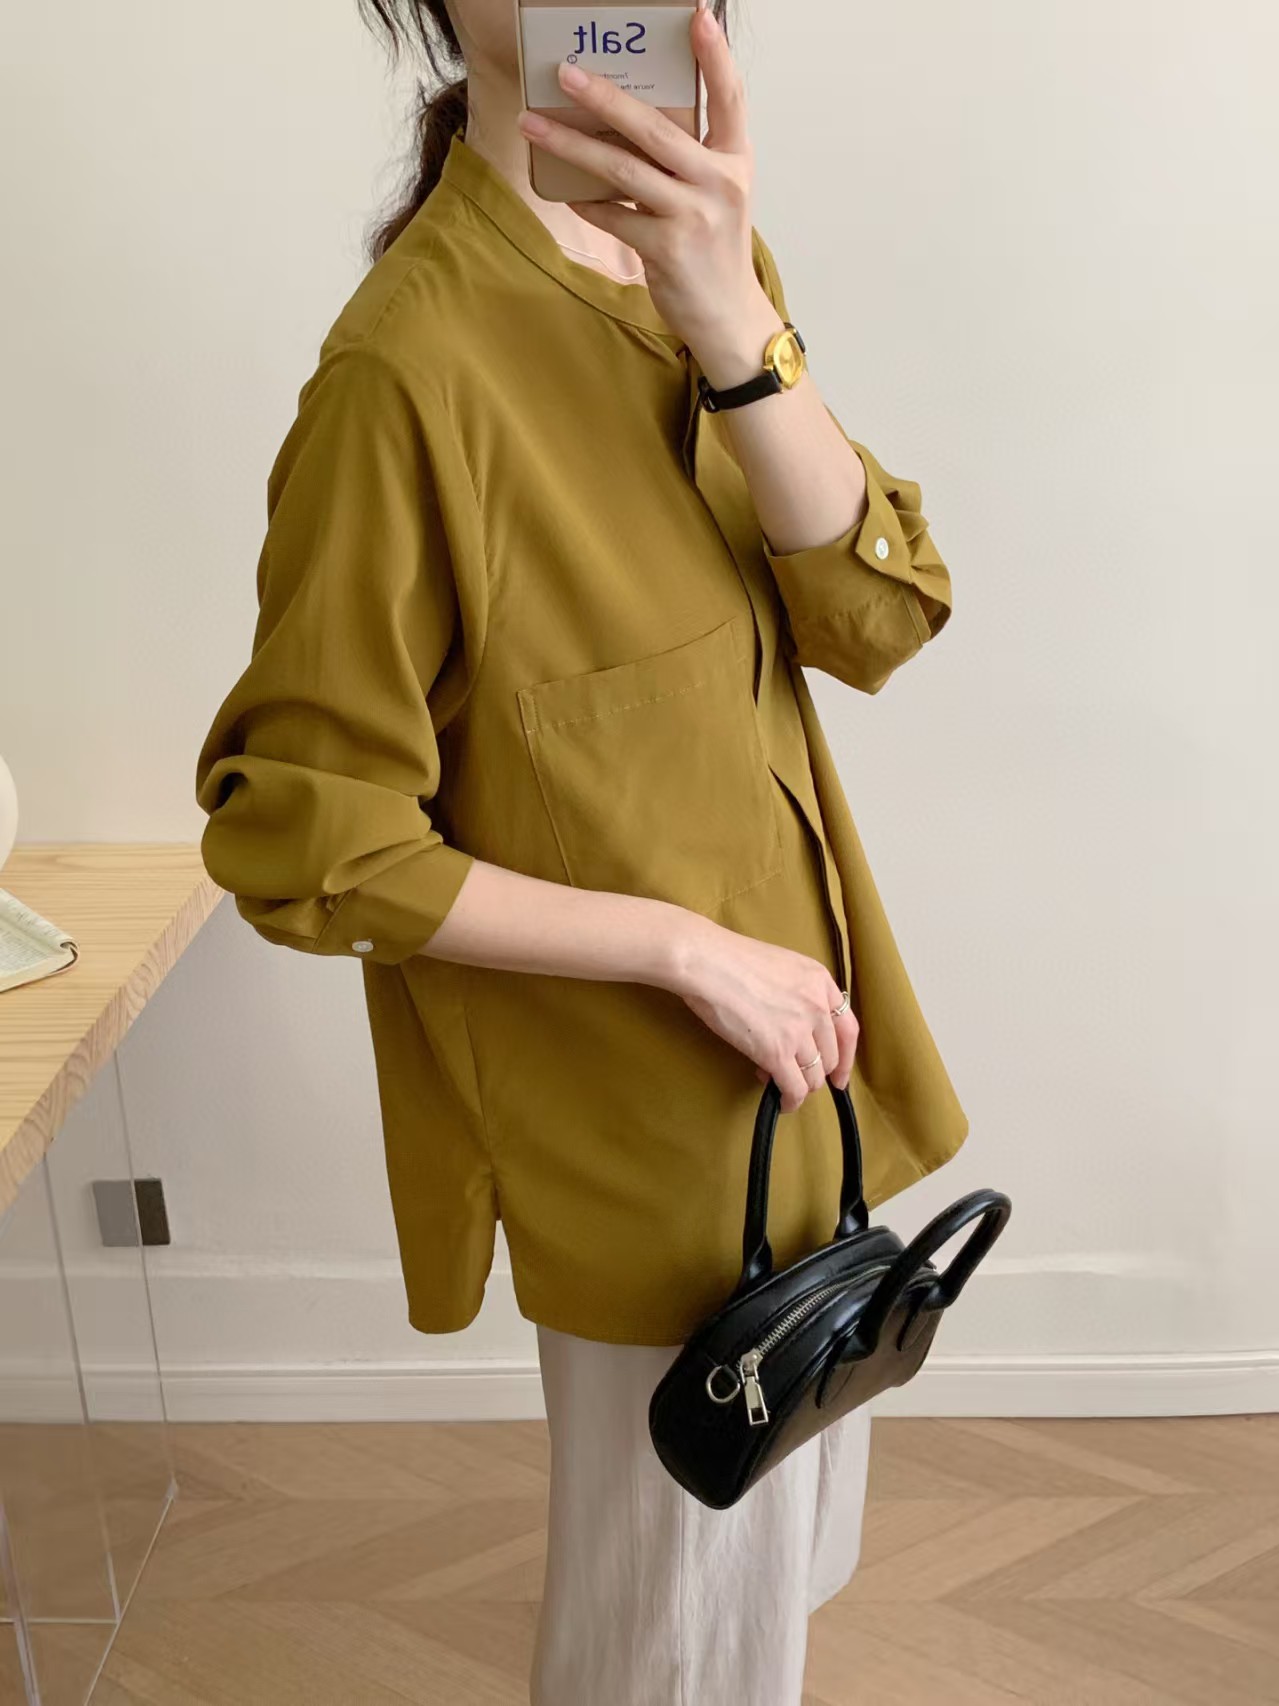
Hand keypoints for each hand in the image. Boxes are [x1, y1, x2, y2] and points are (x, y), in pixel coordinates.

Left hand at [515, 5, 776, 363]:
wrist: (729, 316)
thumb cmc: (715, 247)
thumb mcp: (718, 193)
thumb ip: (691, 156)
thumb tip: (629, 120)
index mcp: (735, 160)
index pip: (730, 97)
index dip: (714, 56)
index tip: (697, 14)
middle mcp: (719, 183)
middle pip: (654, 128)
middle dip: (604, 97)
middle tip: (564, 73)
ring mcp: (693, 217)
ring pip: (622, 170)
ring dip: (572, 146)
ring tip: (534, 125)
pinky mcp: (666, 250)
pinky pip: (613, 216)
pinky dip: (587, 203)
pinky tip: (567, 193)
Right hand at [665, 913, 859, 1111]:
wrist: (708, 963)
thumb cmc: (730, 960)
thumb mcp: (782, 966)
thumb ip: (797, 993)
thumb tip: (792, 1025)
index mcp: (820, 982)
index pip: (848, 1029)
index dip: (846, 1057)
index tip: (839, 1074)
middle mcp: (817, 1007)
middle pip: (831, 1057)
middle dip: (815, 1072)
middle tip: (796, 1076)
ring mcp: (799, 1031)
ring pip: (814, 1076)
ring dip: (799, 1085)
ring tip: (778, 1081)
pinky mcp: (777, 1053)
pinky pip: (795, 1088)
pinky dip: (790, 1101)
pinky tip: (782, 1102)